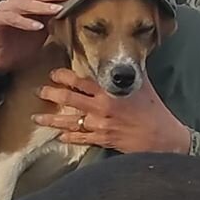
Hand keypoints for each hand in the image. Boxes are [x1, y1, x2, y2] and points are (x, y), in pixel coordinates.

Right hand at [0, 0, 77, 73]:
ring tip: (57, 9)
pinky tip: (38, 26)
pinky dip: (25, 22)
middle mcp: (15, 0)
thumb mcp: (44, 27)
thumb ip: (53, 14)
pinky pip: (10, 18)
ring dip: (41, 6)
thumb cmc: (23, 43)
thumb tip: (72, 3)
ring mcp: (3, 8)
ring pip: (23, 3)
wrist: (3, 60)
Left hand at [34, 68, 191, 154]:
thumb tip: (126, 59)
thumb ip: (130, 74)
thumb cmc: (154, 110)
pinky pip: (80, 139)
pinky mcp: (103, 140)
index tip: (53, 74)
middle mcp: (101, 109)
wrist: (163, 138)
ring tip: (37, 117)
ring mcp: (100, 126)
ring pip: (70, 122)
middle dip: (51, 94)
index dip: (63, 76)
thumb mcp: (143, 86)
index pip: (81, 81)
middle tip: (38, 91)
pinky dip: (67, 137)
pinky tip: (58, 136)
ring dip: (51, 119)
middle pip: (69, 99)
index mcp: (109, 93)